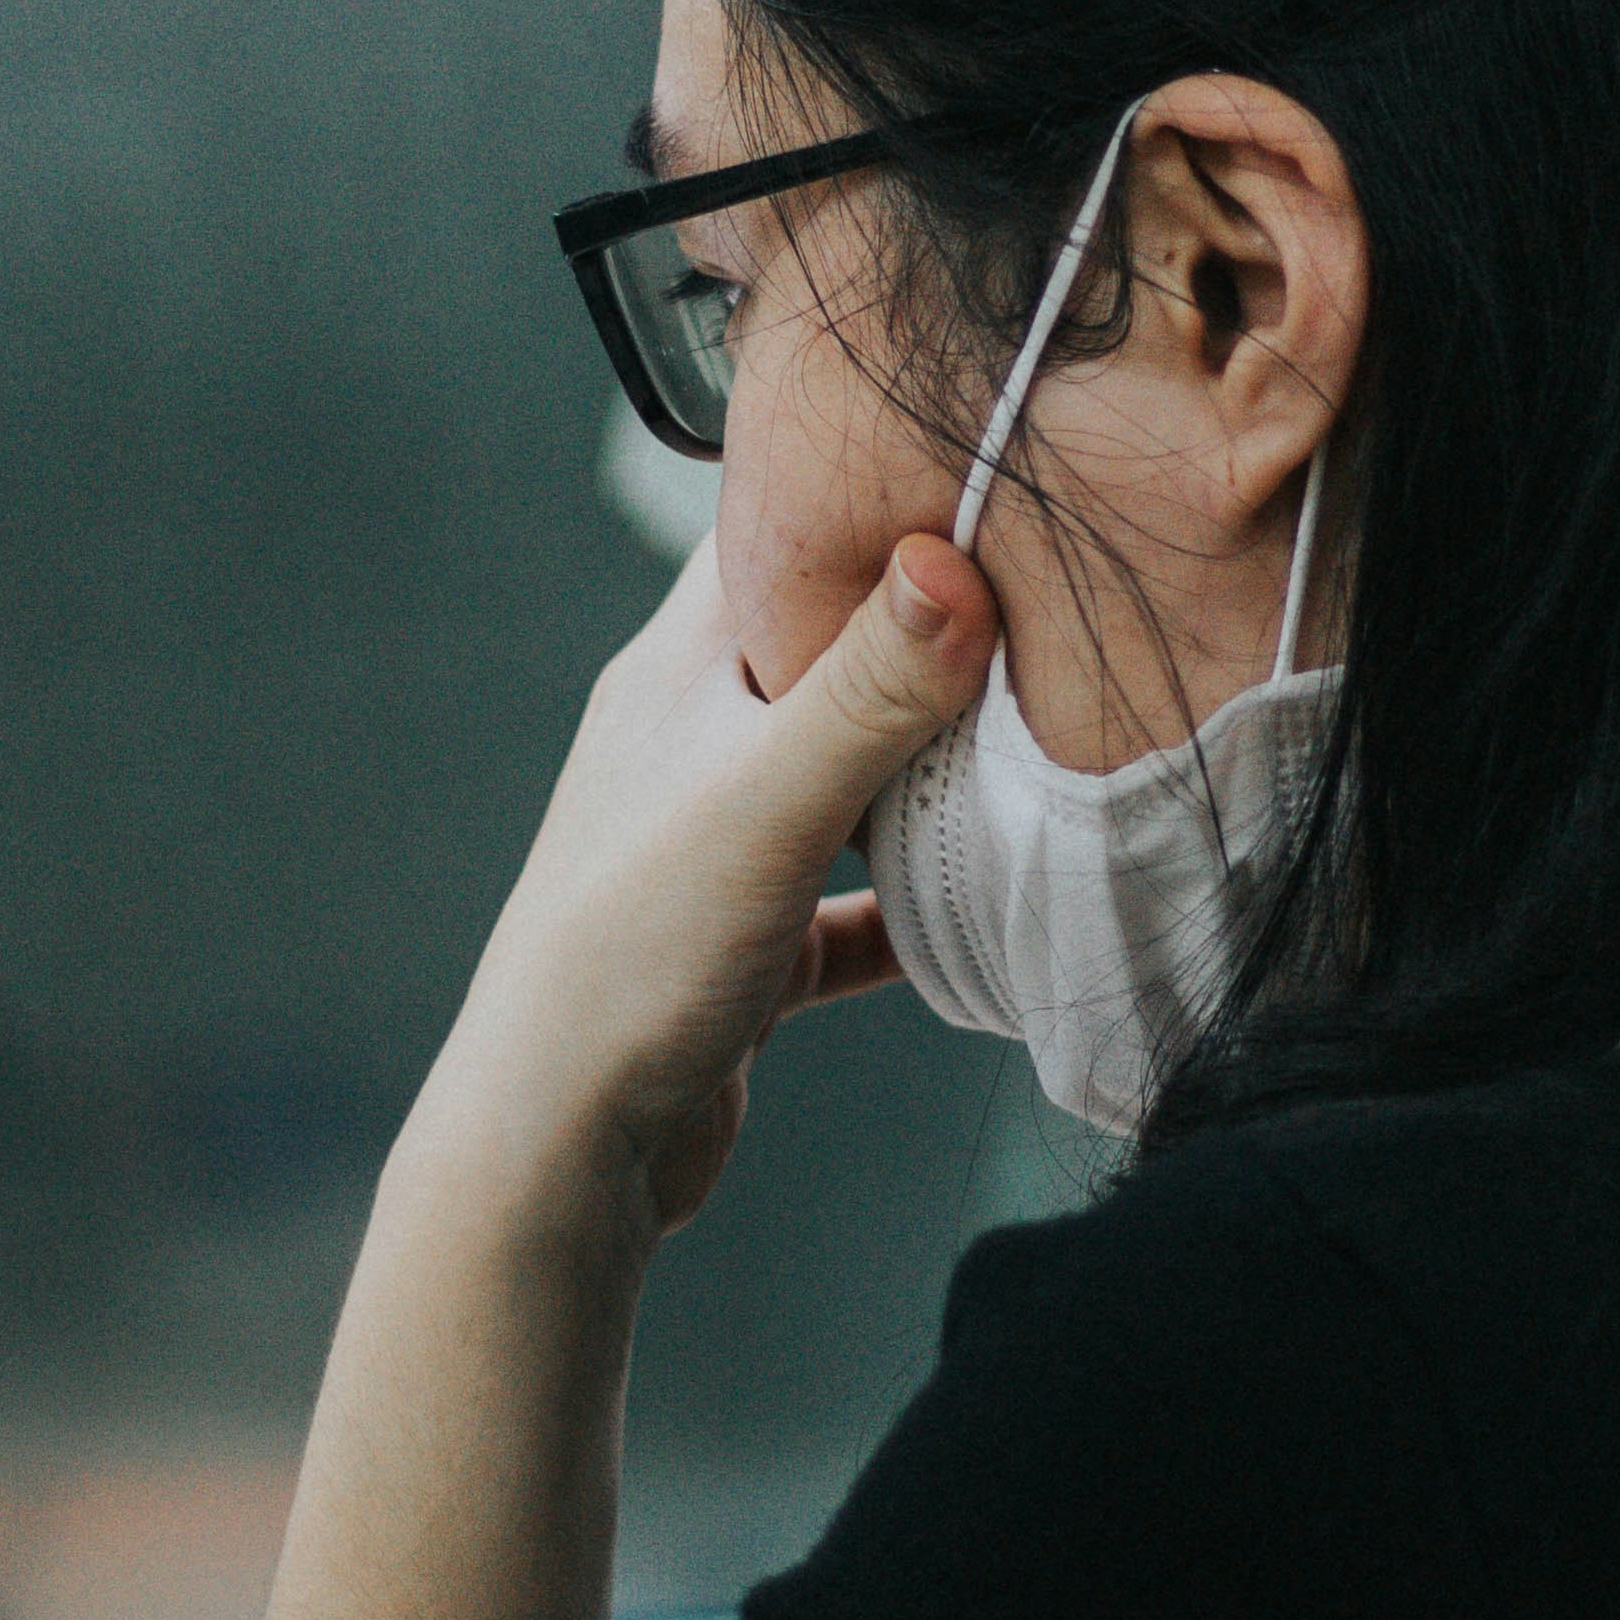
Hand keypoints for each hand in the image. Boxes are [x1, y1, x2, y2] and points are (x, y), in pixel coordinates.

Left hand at [424, 530, 999, 1241]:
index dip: (867, 491)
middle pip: (833, 651)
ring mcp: (724, 841)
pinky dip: (927, 899)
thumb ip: (867, 687)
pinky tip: (1006, 906)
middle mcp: (695, 740)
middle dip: (937, 633)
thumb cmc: (629, 956)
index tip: (987, 471)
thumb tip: (956, 554)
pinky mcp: (753, 942)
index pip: (773, 532)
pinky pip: (861, 899)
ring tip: (1059, 741)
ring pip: (856, 775)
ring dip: (941, 769)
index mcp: (676, 672)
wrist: (559, 1149)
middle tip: (1061, 610)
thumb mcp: (764, 800)